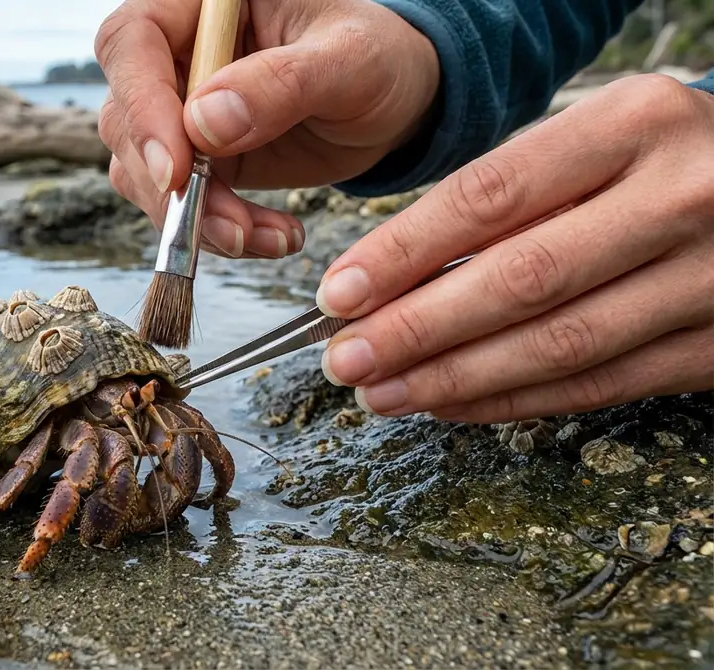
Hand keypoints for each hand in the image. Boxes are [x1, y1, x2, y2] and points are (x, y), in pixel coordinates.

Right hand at [94, 0, 439, 257]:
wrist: (398, 101)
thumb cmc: (379, 56)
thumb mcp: (349, 59)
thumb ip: (280, 83)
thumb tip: (203, 123)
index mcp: (202, 4)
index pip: (133, 42)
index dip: (142, 105)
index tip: (173, 169)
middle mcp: (177, 52)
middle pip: (126, 116)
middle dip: (169, 184)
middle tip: (224, 226)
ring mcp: (179, 109)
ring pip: (143, 169)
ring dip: (193, 217)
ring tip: (260, 237)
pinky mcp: (194, 158)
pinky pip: (177, 201)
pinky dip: (214, 230)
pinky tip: (269, 237)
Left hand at [316, 74, 713, 422]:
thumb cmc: (660, 162)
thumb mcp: (596, 140)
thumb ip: (508, 194)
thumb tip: (388, 275)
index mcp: (634, 125)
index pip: (490, 196)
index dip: (403, 252)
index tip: (340, 293)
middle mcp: (681, 197)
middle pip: (520, 279)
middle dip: (415, 329)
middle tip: (347, 359)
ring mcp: (710, 277)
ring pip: (557, 344)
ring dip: (454, 378)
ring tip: (383, 393)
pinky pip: (599, 384)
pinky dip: (513, 400)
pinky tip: (453, 404)